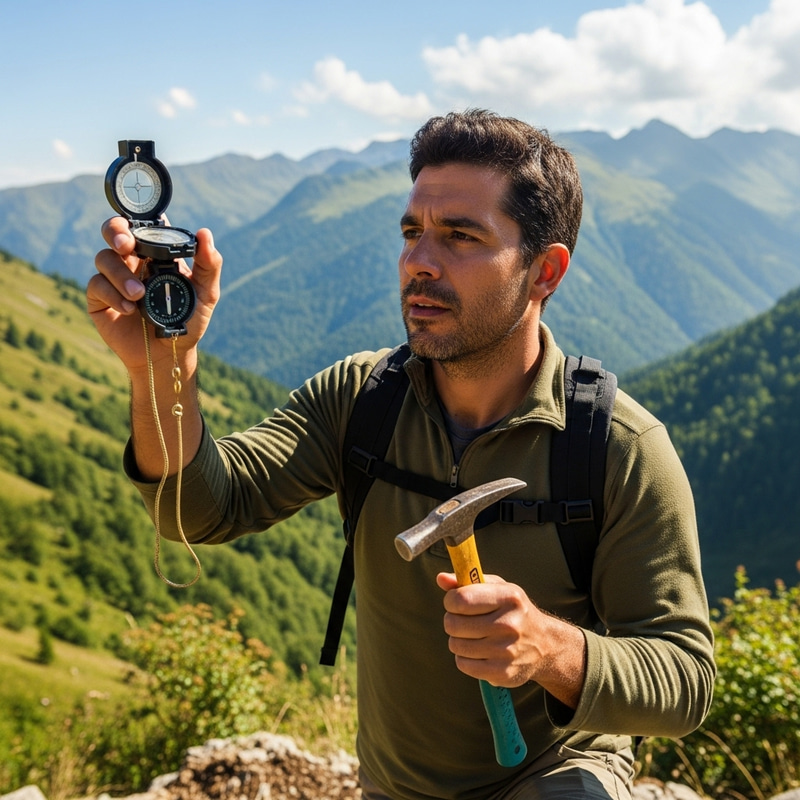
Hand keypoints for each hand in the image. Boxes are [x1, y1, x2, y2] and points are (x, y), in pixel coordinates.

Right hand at [87, 216, 222, 372]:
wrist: (169, 354)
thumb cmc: (188, 322)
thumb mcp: (206, 294)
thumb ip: (209, 265)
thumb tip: (205, 234)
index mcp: (156, 254)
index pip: (144, 226)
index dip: (138, 218)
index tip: (144, 224)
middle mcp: (132, 261)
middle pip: (114, 231)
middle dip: (116, 231)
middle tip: (126, 246)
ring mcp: (114, 278)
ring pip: (104, 258)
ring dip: (120, 274)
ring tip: (138, 294)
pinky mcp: (100, 298)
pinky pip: (97, 285)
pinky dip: (112, 294)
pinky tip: (128, 308)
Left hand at [436, 572, 586, 707]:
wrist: (545, 646)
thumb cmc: (514, 612)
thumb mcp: (498, 589)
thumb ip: (468, 582)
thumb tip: (441, 579)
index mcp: (508, 598)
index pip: (461, 599)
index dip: (450, 600)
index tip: (455, 602)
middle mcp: (509, 624)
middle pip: (453, 624)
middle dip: (452, 621)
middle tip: (463, 620)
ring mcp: (506, 651)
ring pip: (455, 645)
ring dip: (458, 640)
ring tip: (473, 636)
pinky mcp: (502, 672)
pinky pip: (463, 664)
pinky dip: (464, 658)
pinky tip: (478, 652)